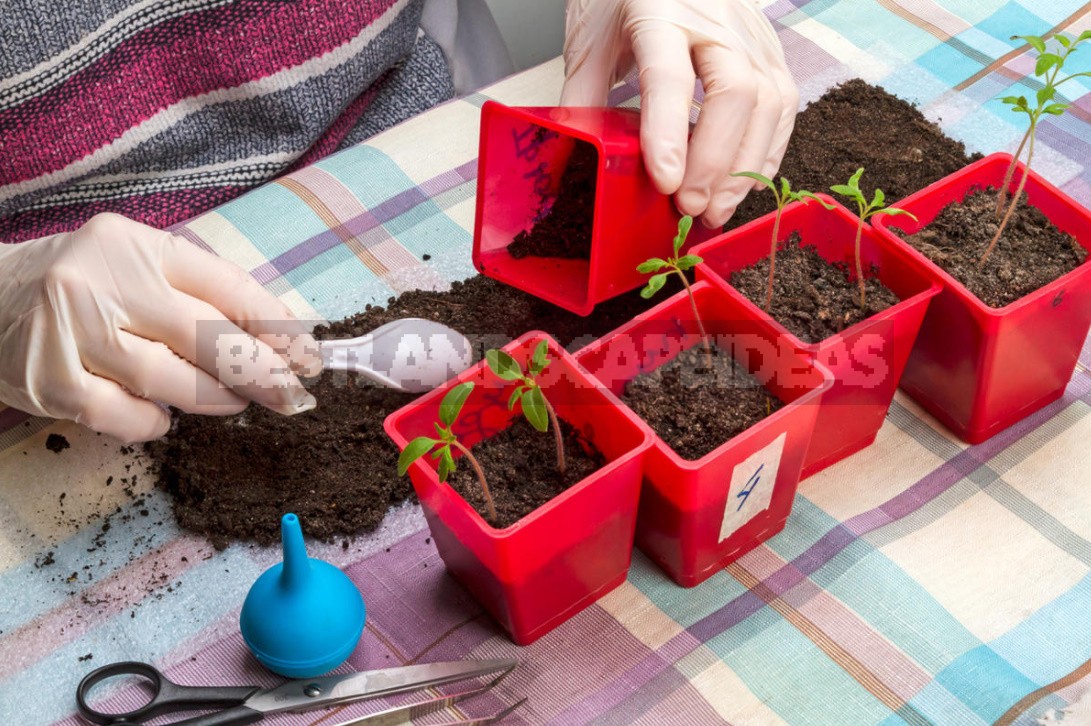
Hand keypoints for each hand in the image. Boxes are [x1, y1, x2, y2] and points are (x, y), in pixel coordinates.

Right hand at [0, 213, 322, 441]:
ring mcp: (73, 332)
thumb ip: (197, 292)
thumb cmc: (82, 283)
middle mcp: (103, 282)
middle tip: (293, 395)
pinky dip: (155, 423)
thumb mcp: (137, 264)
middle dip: (262, 372)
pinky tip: (164, 418)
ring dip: (215, 398)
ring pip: (170, 380)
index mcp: (136, 246)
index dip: (277, 327)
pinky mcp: (50, 381)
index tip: (309, 355)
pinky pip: (125, 416)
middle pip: (207, 336)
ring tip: (234, 403)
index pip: (227, 286)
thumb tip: (277, 341)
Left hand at [560, 0, 797, 227]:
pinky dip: (766, 152)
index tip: (665, 183)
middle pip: (735, 93)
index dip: (668, 135)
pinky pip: (783, 106)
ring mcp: (751, 34)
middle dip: (714, 161)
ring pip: (769, 103)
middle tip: (690, 205)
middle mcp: (715, 20)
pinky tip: (742, 183)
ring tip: (715, 209)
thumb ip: (582, 96)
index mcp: (660, 10)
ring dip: (744, 167)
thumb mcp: (591, 40)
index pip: (670, 77)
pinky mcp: (770, 51)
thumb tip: (577, 156)